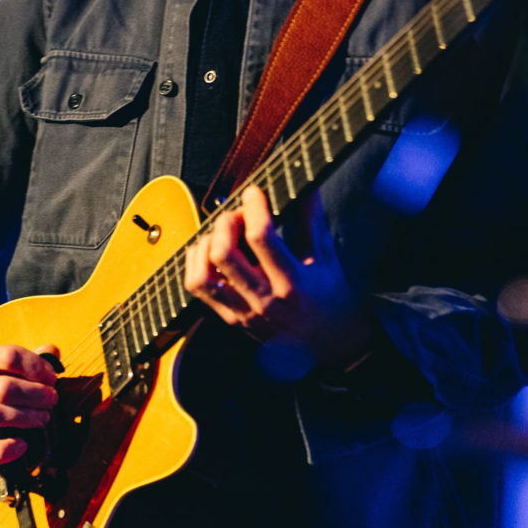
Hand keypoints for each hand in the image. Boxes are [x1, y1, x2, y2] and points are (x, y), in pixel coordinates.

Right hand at [0, 343, 59, 463]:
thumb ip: (27, 358)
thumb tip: (54, 352)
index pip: (10, 357)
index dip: (36, 367)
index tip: (52, 378)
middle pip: (6, 388)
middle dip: (36, 395)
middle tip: (52, 400)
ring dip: (27, 417)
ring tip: (43, 418)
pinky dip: (3, 450)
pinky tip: (21, 446)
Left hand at [184, 185, 372, 368]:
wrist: (329, 344)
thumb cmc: (330, 296)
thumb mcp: (326, 255)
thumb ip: (311, 218)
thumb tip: (305, 183)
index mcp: (292, 282)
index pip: (261, 238)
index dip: (253, 207)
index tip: (254, 192)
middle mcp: (264, 300)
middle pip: (223, 255)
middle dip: (226, 223)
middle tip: (238, 214)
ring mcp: (243, 313)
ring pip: (203, 276)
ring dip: (206, 245)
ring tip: (222, 234)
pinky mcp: (231, 319)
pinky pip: (199, 290)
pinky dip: (197, 264)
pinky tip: (211, 251)